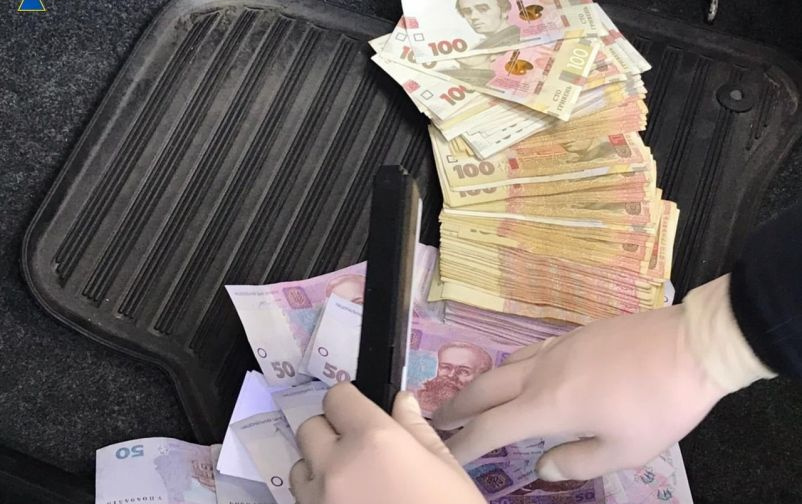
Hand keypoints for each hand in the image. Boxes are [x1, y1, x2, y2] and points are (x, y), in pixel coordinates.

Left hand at [290, 383, 484, 503]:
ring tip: (353, 486)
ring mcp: (318, 502)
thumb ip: (416, 430)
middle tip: (360, 450)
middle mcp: (336, 467)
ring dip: (319, 468)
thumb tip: (402, 401)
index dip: (350, 401)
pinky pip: (302, 502)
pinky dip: (319, 499)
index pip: (338, 398)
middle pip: (310, 428)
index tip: (362, 411)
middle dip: (332, 432)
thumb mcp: (446, 470)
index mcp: (373, 441)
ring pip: (300, 467)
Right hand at [433, 300, 732, 480]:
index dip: (464, 445)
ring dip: (479, 386)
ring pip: (503, 367)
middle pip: (484, 389)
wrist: (692, 344)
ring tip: (469, 399)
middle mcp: (541, 372)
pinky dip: (508, 368)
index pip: (491, 428)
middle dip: (457, 408)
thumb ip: (577, 462)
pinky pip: (527, 352)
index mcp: (549, 405)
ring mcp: (555, 348)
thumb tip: (544, 467)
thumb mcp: (625, 450)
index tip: (447, 454)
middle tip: (436, 421)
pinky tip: (516, 373)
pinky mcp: (573, 335)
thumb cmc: (659, 404)